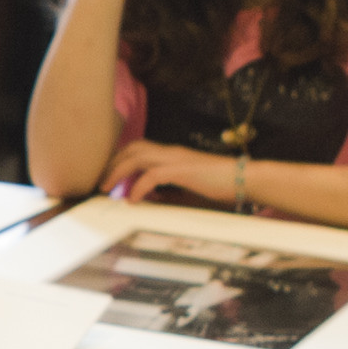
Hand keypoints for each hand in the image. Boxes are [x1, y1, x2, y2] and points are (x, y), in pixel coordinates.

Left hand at [103, 138, 237, 208]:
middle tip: (102, 182)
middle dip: (113, 163)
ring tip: (107, 188)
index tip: (110, 177)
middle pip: (133, 148)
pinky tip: (133, 200)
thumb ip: (168, 192)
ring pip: (137, 156)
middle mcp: (172, 152)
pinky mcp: (182, 170)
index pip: (139, 149)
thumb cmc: (221, 185)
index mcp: (173, 154)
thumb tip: (149, 200)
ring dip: (118, 172)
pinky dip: (138, 187)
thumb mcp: (188, 190)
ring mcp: (176, 159)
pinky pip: (152, 175)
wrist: (245, 178)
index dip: (121, 160)